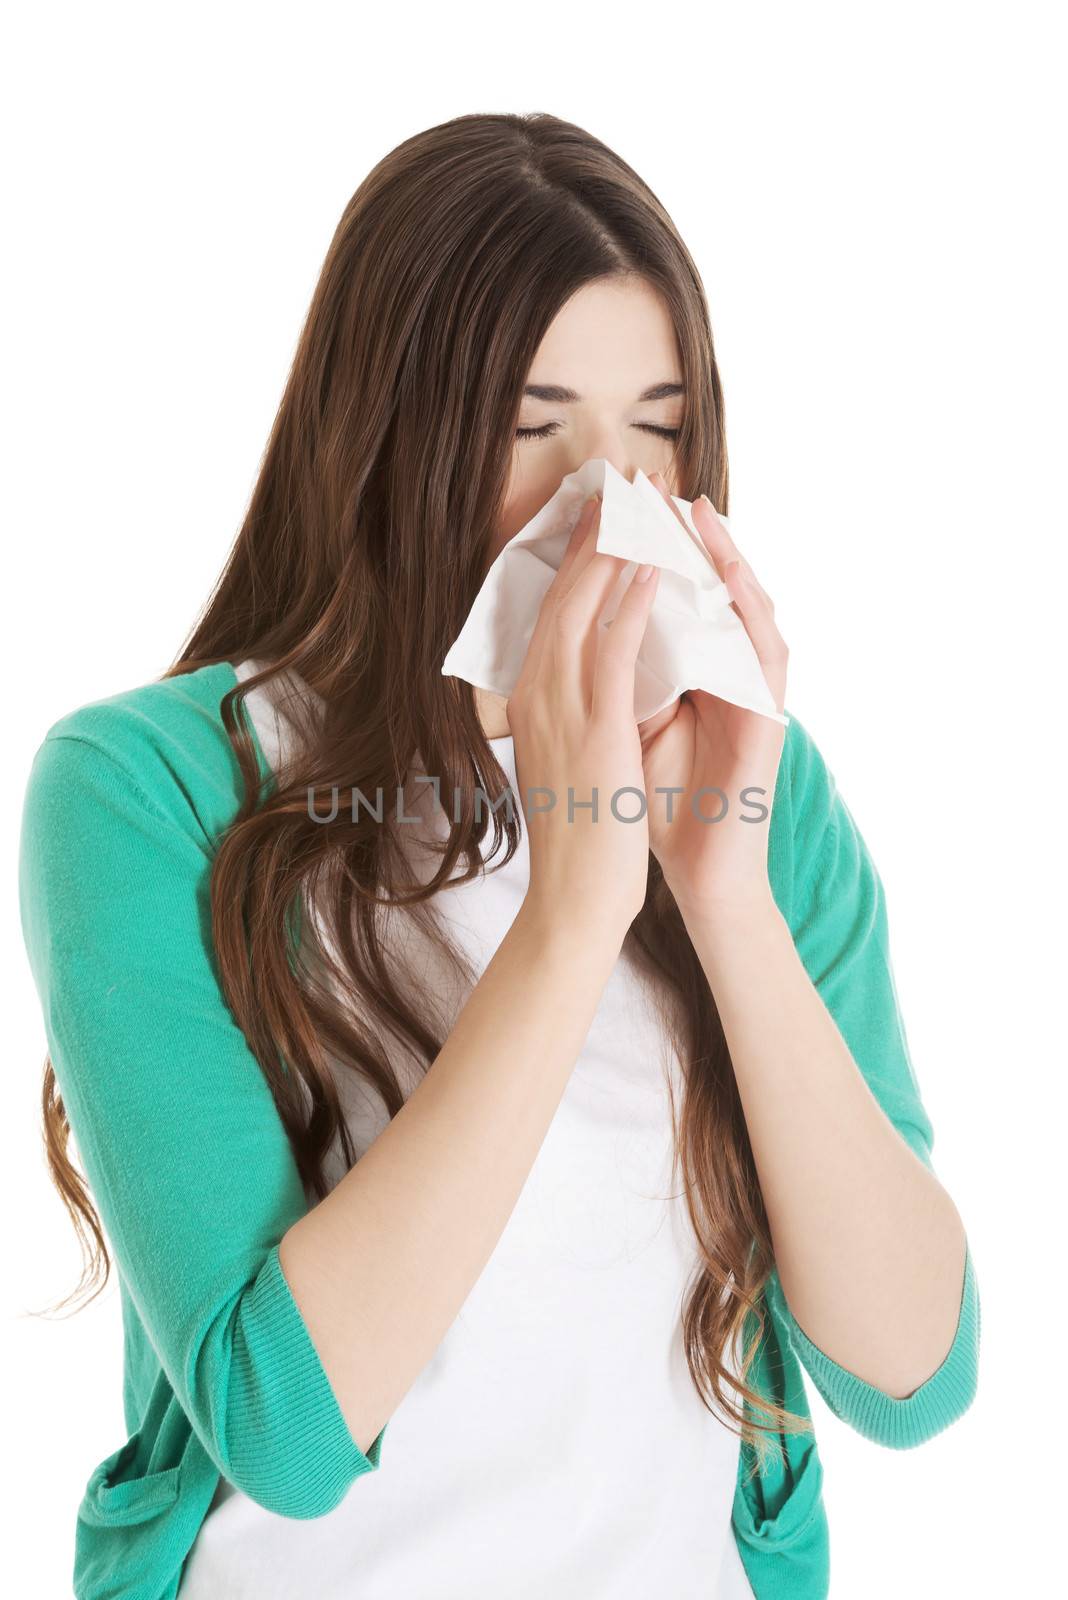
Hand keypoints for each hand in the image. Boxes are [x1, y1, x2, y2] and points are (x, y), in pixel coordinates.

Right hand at [506, 493, 660, 948]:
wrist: (574, 899)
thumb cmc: (576, 837)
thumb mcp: (562, 759)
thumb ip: (567, 713)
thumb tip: (580, 681)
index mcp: (530, 699)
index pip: (552, 607)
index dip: (577, 553)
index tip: (601, 510)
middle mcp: (537, 694)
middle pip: (563, 591)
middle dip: (595, 532)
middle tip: (621, 480)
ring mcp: (561, 709)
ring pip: (584, 608)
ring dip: (615, 548)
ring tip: (639, 500)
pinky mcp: (595, 730)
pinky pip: (612, 651)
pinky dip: (629, 605)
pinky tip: (650, 569)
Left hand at [637, 472, 788, 917]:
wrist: (693, 872)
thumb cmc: (656, 805)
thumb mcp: (621, 728)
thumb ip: (612, 680)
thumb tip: (573, 635)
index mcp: (689, 675)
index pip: (671, 598)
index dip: (648, 551)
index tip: (616, 506)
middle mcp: (725, 676)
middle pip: (710, 590)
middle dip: (687, 536)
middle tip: (660, 483)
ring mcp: (751, 693)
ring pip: (744, 608)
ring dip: (725, 557)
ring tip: (698, 511)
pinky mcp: (768, 719)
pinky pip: (764, 653)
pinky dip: (747, 612)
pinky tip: (729, 576)